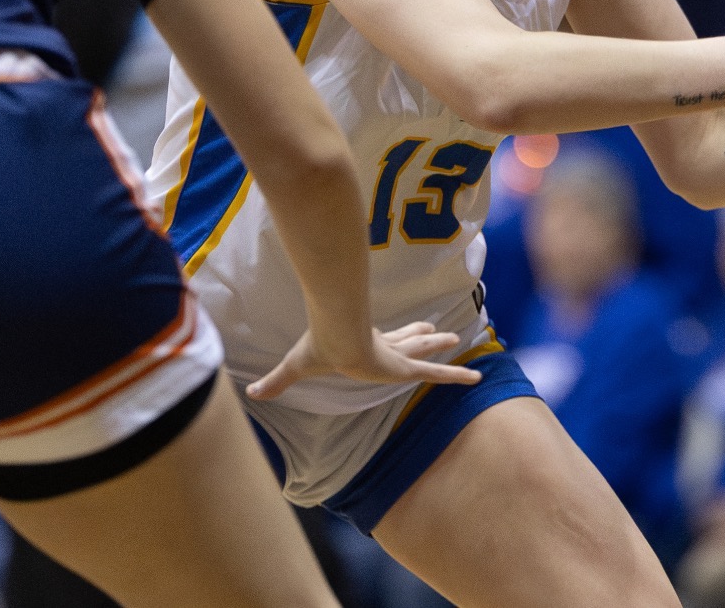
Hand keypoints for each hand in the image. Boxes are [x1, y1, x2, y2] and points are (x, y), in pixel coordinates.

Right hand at [245, 321, 482, 400]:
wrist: (335, 336)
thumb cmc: (318, 348)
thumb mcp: (295, 367)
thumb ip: (276, 381)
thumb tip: (247, 393)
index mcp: (362, 347)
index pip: (382, 341)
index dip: (393, 337)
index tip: (403, 330)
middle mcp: (383, 348)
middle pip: (406, 342)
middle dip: (420, 337)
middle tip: (435, 331)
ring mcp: (396, 356)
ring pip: (422, 353)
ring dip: (439, 347)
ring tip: (456, 338)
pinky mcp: (406, 367)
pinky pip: (437, 375)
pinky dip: (457, 376)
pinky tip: (477, 378)